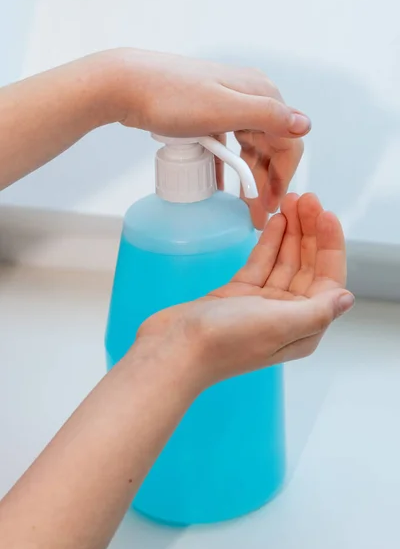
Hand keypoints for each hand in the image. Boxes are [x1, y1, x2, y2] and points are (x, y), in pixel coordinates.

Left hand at [105, 49, 309, 227]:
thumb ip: (266, 116)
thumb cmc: (172, 98)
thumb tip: (306, 124)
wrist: (126, 84)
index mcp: (260, 94)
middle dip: (266, 184)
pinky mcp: (207, 113)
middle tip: (258, 217)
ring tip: (242, 209)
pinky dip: (226, 167)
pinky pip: (226, 145)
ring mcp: (227, 105)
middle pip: (268, 147)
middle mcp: (249, 97)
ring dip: (247, 179)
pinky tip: (222, 189)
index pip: (288, 141)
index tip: (272, 207)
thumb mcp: (223, 110)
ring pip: (248, 148)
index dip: (284, 177)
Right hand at [135, 193, 353, 391]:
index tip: (326, 215)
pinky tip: (276, 220)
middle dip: (311, 233)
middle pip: (307, 266)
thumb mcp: (279, 325)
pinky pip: (262, 262)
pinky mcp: (239, 293)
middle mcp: (287, 315)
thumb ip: (317, 311)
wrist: (176, 348)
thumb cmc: (226, 341)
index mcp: (303, 327)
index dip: (330, 246)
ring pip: (285, 260)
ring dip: (291, 232)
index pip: (328, 280)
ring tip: (293, 201)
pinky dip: (270, 242)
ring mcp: (262, 303)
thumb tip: (347, 298)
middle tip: (307, 199)